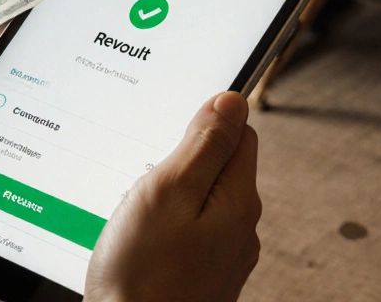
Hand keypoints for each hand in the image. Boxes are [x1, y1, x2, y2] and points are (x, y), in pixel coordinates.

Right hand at [86, 92, 261, 301]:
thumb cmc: (142, 276)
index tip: (172, 131)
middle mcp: (240, 230)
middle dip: (183, 163)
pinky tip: (140, 243)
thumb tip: (232, 101)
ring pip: (200, 204)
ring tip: (138, 216)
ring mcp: (222, 258)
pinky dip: (165, 230)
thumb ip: (203, 144)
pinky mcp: (200, 279)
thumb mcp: (168, 191)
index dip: (207, 122)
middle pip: (220, 169)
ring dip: (171, 199)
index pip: (241, 135)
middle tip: (146, 180)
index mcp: (238, 201)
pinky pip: (188, 236)